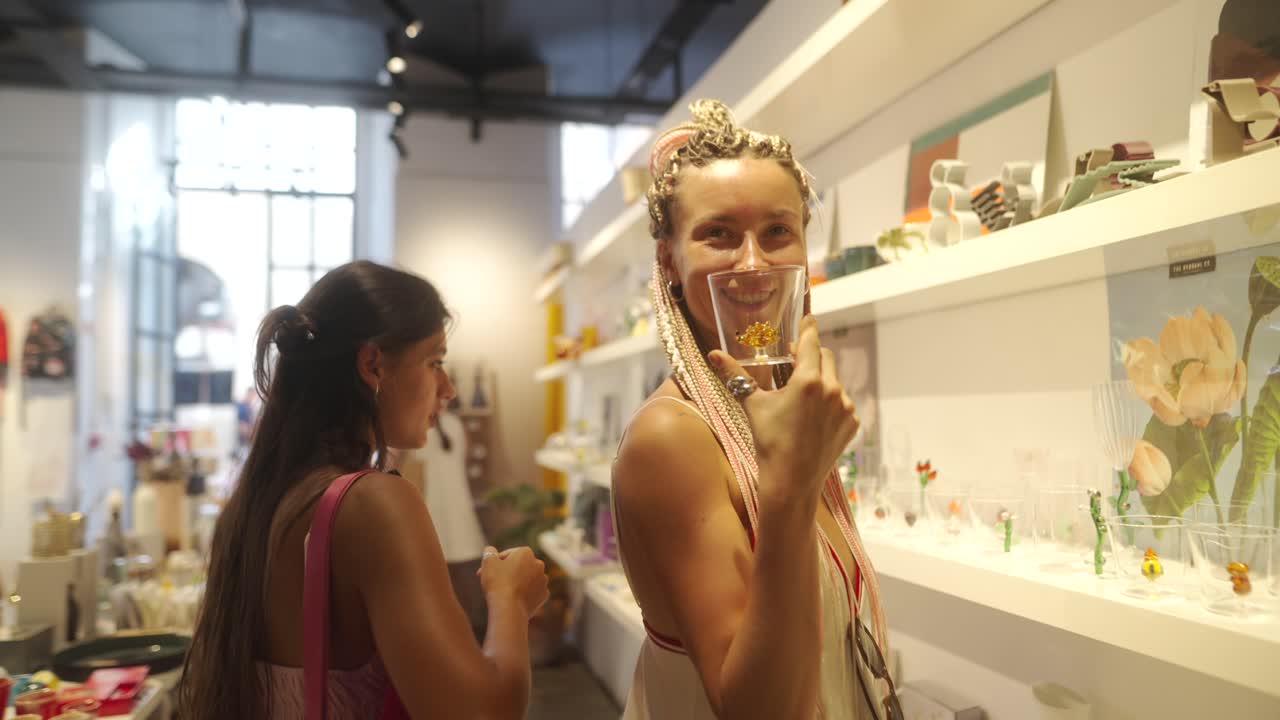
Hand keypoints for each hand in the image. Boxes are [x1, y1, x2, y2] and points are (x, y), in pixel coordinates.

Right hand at [477, 545, 549, 616]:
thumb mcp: (488, 562)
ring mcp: (543, 580)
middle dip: (506, 572)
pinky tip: (513, 599)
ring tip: (503, 592)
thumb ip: (489, 553)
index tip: (485, 572)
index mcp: (526, 553)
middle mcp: (538, 564)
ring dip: (516, 583)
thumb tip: (490, 550)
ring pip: (526, 579)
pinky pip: (532, 592)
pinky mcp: (544, 595)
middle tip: (492, 582)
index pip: (507, 555)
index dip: (494, 563)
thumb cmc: (497, 583)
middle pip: (518, 567)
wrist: (509, 610)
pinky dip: (524, 594)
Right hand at [708, 315, 858, 507]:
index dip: (808, 328)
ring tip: (800, 398)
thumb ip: (735, 376)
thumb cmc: (769, 441)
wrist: (792, 481)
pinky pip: (842, 402)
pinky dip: (829, 403)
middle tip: (795, 360)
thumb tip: (712, 354)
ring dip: (820, 381)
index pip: (811, 342)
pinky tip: (812, 418)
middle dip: (812, 355)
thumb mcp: (752, 405)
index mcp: (807, 381)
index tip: (808, 318)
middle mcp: (832, 389)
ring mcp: (845, 407)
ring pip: (834, 381)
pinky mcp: (852, 422)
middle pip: (825, 357)